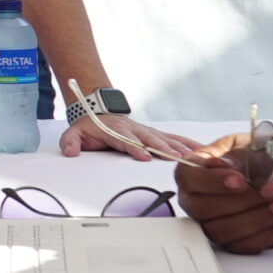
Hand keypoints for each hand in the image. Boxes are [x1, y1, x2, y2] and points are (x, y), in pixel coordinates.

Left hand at [60, 114, 198, 161]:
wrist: (98, 113)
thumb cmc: (89, 128)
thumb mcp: (74, 133)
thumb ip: (70, 142)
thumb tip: (71, 152)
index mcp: (116, 131)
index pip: (127, 141)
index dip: (136, 148)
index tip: (145, 157)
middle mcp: (135, 130)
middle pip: (151, 140)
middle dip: (164, 149)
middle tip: (176, 159)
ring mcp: (147, 131)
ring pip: (166, 139)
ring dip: (180, 147)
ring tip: (194, 157)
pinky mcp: (155, 133)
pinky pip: (174, 137)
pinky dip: (188, 143)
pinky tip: (202, 149)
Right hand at [172, 133, 272, 252]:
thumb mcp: (260, 148)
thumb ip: (237, 156)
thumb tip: (216, 164)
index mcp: (201, 167)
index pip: (187, 177)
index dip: (210, 181)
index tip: (240, 181)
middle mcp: (202, 196)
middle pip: (201, 208)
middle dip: (242, 201)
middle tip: (272, 189)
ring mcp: (216, 221)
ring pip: (222, 230)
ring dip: (257, 218)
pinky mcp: (236, 240)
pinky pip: (242, 245)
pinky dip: (267, 232)